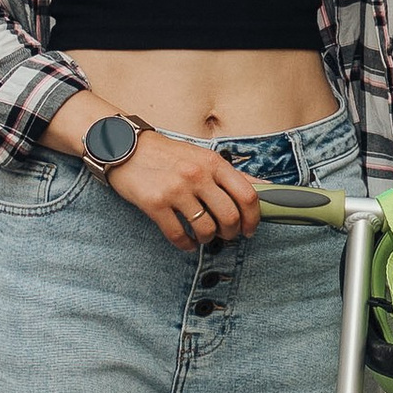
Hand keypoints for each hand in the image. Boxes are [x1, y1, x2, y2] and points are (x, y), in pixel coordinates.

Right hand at [109, 128, 261, 249]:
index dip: (253, 219)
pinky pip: (178, 235)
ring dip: (207, 239)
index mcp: (214, 163)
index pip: (248, 195)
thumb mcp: (203, 156)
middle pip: (230, 216)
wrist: (125, 147)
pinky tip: (185, 241)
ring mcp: (176, 190)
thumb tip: (267, 188)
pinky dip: (185, 244)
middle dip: (231, 233)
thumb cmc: (167, 155)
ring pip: (206, 229)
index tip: (249, 229)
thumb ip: (233, 175)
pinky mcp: (155, 204)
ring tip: (202, 236)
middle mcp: (198, 175)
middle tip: (225, 235)